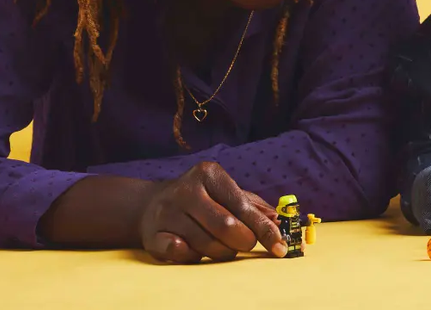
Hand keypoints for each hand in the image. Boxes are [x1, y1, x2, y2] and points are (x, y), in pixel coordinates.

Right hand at [138, 161, 284, 262]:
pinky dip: (193, 256)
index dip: (263, 229)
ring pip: (207, 244)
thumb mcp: (225, 194)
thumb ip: (253, 206)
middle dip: (243, 242)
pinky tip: (193, 248)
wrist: (150, 205)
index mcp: (208, 174)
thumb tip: (276, 220)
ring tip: (221, 246)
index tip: (280, 247)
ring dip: (222, 252)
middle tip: (245, 245)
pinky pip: (181, 253)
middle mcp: (186, 189)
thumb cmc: (200, 200)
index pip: (242, 206)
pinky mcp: (153, 234)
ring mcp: (167, 212)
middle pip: (226, 226)